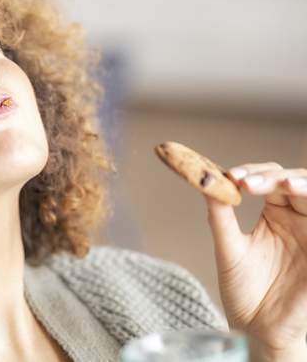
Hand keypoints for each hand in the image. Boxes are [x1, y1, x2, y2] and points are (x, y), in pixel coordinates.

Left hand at [203, 162, 306, 358]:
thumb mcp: (228, 249)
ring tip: (284, 186)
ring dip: (302, 185)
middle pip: (294, 182)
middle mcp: (296, 219)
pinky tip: (300, 198)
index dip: (252, 173)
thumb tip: (205, 180)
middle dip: (273, 177)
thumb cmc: (244, 290)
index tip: (231, 177)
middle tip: (248, 183)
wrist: (257, 329)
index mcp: (274, 214)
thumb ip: (221, 216)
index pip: (268, 180)